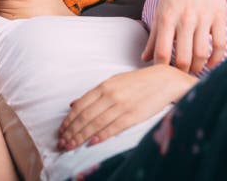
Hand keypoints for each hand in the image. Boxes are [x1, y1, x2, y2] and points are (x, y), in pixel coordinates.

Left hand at [57, 65, 195, 149]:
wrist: (165, 80)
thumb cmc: (138, 82)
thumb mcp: (114, 82)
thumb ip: (94, 94)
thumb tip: (73, 103)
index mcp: (104, 86)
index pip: (80, 105)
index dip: (69, 120)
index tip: (61, 131)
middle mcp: (111, 95)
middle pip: (85, 116)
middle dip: (71, 131)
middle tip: (62, 143)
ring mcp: (122, 105)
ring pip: (96, 123)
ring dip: (81, 136)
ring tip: (71, 145)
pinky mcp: (134, 115)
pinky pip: (114, 127)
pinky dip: (101, 135)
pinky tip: (91, 142)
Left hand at [142, 0, 226, 72]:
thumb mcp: (160, 10)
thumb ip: (154, 37)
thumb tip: (144, 59)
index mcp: (167, 17)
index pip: (163, 51)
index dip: (162, 68)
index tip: (163, 74)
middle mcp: (185, 18)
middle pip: (184, 57)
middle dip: (181, 72)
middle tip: (179, 75)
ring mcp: (203, 17)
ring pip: (202, 53)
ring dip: (198, 68)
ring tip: (193, 71)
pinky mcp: (220, 16)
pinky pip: (220, 44)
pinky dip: (216, 59)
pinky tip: (210, 64)